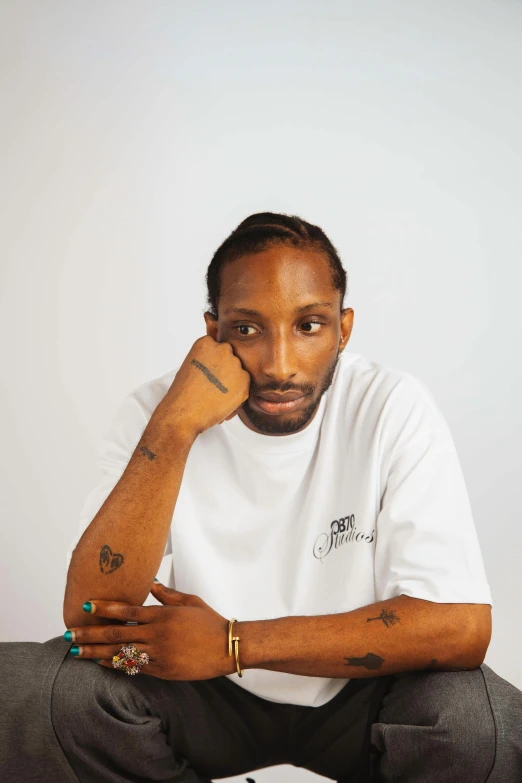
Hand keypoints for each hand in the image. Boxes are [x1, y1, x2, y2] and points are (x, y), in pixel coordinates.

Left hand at [64, 581, 236, 679]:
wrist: (227, 647)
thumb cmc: (209, 621)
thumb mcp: (189, 601)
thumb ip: (167, 595)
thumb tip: (151, 583)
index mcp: (162, 615)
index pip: (127, 610)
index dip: (104, 608)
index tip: (86, 605)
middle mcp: (157, 634)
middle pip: (117, 634)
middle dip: (91, 634)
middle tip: (70, 634)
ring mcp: (159, 654)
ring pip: (121, 654)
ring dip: (96, 653)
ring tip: (77, 652)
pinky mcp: (163, 671)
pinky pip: (134, 668)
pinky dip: (116, 665)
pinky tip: (101, 663)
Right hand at [161, 335, 250, 435]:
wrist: (184, 411)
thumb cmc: (183, 392)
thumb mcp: (192, 364)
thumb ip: (208, 358)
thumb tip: (220, 362)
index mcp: (206, 343)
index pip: (217, 349)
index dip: (213, 363)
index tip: (207, 374)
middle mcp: (222, 349)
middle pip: (230, 358)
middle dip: (225, 371)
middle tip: (212, 387)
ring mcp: (235, 363)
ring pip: (238, 372)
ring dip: (232, 383)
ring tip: (216, 397)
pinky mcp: (244, 380)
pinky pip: (244, 386)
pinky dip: (237, 395)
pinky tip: (222, 403)